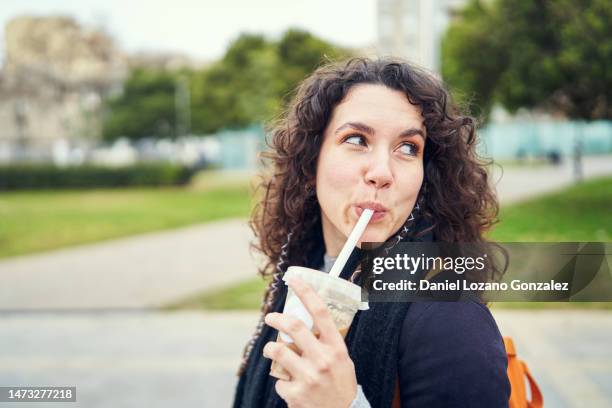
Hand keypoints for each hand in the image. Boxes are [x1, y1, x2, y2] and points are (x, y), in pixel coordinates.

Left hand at [263, 276, 357, 407]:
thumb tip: (305, 323)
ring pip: (277, 351)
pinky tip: (292, 387)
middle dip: (276, 318)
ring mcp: (308, 377)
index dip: (305, 292)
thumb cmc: (341, 384)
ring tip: (270, 350)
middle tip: (270, 317)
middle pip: (293, 327)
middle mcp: (323, 359)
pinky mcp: (295, 394)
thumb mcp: (342, 360)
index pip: (321, 312)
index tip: (293, 279)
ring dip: (269, 349)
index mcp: (336, 347)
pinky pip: (279, 380)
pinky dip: (282, 382)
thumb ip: (326, 343)